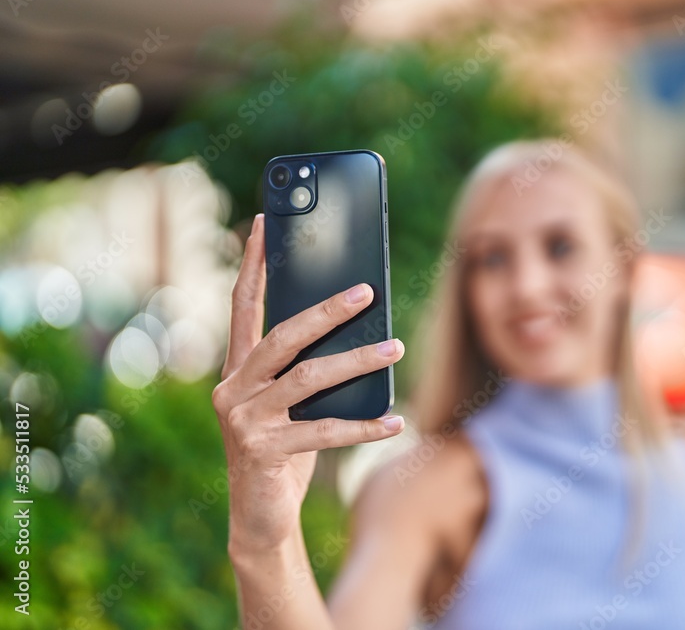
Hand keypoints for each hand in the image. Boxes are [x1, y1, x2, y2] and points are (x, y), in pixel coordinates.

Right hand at [212, 214, 404, 554]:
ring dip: (358, 361)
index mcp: (237, 368)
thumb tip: (360, 330)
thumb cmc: (283, 449)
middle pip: (283, 335)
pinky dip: (364, 427)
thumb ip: (305, 369)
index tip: (264, 222)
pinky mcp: (261, 451)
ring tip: (396, 347)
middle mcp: (232, 388)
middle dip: (326, 310)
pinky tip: (396, 421)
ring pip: (308, 377)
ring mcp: (243, 420)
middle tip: (368, 291)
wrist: (260, 516)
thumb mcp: (291, 404)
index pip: (243, 305)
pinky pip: (324, 431)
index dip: (253, 263)